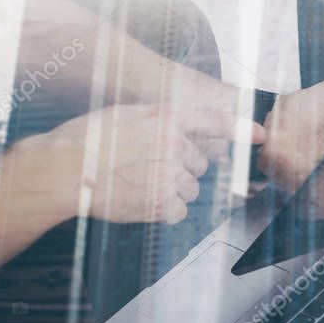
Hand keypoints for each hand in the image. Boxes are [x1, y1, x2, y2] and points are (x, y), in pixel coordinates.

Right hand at [47, 104, 263, 223]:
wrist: (61, 171)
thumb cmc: (89, 139)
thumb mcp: (128, 113)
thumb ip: (165, 118)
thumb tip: (191, 128)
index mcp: (168, 118)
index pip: (218, 122)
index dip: (243, 129)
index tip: (261, 135)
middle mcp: (174, 145)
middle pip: (200, 163)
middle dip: (182, 166)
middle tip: (148, 165)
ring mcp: (169, 175)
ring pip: (191, 188)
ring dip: (173, 188)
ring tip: (139, 181)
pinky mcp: (160, 204)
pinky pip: (179, 210)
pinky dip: (165, 209)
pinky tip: (142, 199)